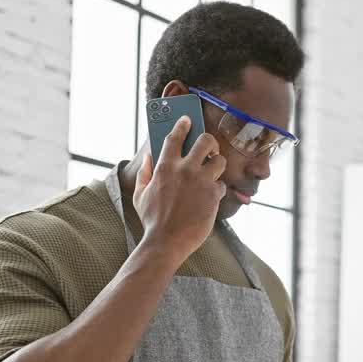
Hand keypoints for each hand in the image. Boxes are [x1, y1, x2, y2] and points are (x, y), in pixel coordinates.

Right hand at [132, 116, 226, 260]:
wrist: (166, 242)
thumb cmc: (152, 220)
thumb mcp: (140, 195)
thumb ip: (144, 174)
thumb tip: (148, 159)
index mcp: (165, 166)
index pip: (175, 136)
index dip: (182, 125)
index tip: (188, 119)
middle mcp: (185, 169)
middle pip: (206, 141)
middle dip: (210, 142)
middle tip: (209, 149)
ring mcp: (201, 181)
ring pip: (219, 160)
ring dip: (217, 165)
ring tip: (212, 172)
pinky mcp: (213, 194)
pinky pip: (221, 185)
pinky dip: (217, 190)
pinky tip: (210, 198)